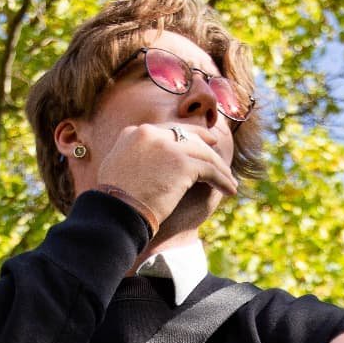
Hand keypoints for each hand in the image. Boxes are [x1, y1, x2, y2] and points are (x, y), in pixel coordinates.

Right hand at [95, 123, 237, 225]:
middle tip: (216, 149)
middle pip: (187, 135)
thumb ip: (132, 156)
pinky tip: (229, 190)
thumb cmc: (114, 201)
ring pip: (203, 153)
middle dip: (204, 142)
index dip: (183, 135)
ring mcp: (168, 147)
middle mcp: (151, 133)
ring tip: (229, 180)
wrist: (116, 212)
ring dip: (219, 167)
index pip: (166, 130)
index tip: (194, 142)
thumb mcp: (116, 168)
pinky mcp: (183, 164)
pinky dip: (222, 179)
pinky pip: (210, 169)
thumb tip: (142, 161)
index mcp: (134, 133)